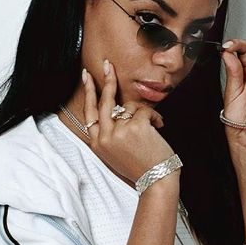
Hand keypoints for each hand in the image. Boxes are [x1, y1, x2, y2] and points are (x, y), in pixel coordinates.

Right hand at [82, 60, 176, 182]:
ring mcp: (118, 131)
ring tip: (153, 128)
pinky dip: (155, 117)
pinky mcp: (135, 127)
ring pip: (129, 107)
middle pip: (103, 101)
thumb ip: (112, 134)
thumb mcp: (116, 153)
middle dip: (106, 79)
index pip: (89, 112)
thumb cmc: (141, 166)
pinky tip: (159, 128)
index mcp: (97, 143)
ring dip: (144, 114)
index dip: (88, 93)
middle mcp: (104, 137)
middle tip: (108, 64)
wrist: (156, 180)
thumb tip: (118, 112)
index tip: (87, 76)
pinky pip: (144, 110)